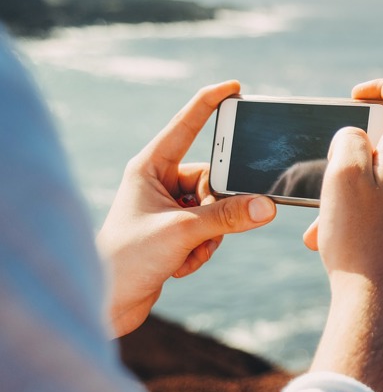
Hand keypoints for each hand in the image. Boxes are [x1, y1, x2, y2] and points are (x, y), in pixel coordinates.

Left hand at [97, 81, 276, 337]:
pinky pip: (210, 230)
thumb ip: (228, 217)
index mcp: (150, 166)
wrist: (107, 304)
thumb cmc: (128, 259)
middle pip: (214, 178)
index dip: (211, 104)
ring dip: (210, 235)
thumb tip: (267, 206)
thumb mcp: (183, 232)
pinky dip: (202, 249)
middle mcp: (159, 182)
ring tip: (184, 253)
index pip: (186, 125)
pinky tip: (179, 266)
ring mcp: (168, 207)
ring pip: (216, 208)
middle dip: (217, 208)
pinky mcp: (175, 231)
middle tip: (204, 229)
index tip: (236, 87)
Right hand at [302, 79, 382, 391]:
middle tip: (321, 182)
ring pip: (376, 185)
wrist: (379, 307)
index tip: (354, 96)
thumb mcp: (342, 178)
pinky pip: (379, 213)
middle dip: (346, 158)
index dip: (382, 87)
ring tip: (319, 226)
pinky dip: (354, 218)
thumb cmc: (359, 242)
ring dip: (343, 196)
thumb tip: (356, 136)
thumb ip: (349, 142)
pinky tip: (330, 243)